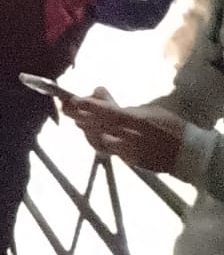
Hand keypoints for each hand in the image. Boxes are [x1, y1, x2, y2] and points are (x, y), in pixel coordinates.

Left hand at [65, 95, 184, 172]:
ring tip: (77, 120)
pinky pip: (108, 150)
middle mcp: (128, 136)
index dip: (89, 106)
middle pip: (97, 125)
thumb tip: (101, 94)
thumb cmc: (170, 126)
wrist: (187, 153)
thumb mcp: (150, 110)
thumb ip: (124, 106)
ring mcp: (127, 150)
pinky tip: (91, 135)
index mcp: (134, 120)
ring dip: (86, 129)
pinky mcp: (128, 161)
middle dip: (79, 116)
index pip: (107, 112)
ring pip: (98, 139)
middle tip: (66, 108)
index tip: (74, 100)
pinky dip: (98, 141)